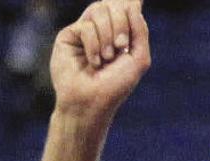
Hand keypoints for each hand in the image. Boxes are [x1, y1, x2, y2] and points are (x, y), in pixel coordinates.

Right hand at [50, 0, 150, 118]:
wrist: (92, 102)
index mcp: (122, 33)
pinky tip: (94, 62)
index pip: (127, 8)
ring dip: (108, 37)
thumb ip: (140, 31)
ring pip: (99, 10)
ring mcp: (85, 31)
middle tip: (122, 47)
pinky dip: (94, 45)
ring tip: (107, 59)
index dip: (131, 1)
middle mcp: (104, 29)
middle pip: (114, 5)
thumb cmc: (116, 85)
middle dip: (121, 24)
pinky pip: (86, 26)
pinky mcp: (68, 35)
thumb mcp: (138, 58)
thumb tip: (134, 4)